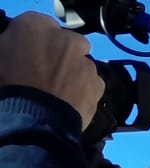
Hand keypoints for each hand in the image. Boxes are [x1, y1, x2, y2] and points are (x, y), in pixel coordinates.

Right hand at [0, 13, 104, 130]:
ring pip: (81, 64)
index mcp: (35, 25)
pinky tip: (69, 101)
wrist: (32, 118)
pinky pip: (92, 84)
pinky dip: (84, 91)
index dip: (34, 43)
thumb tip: (19, 51)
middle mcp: (66, 39)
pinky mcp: (97, 84)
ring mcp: (86, 62)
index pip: (38, 27)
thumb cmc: (7, 83)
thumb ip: (11, 45)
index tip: (30, 55)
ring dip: (73, 73)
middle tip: (46, 73)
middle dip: (61, 55)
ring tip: (57, 91)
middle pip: (67, 43)